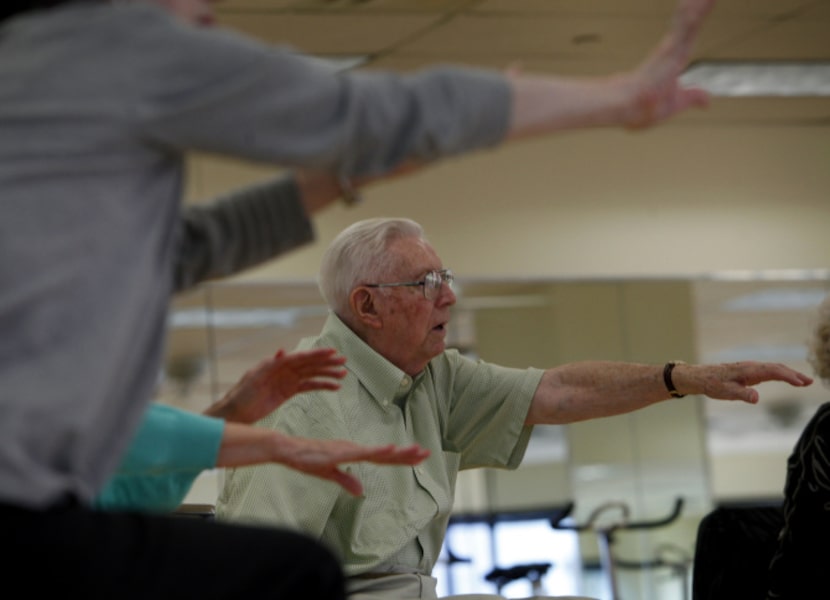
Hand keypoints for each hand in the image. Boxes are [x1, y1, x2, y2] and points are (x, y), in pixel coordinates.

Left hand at [207, 348, 346, 423]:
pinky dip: (321, 386)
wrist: (236, 413)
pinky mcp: (289, 391)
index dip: (317, 354)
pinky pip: (309, 386)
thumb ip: (269, 365)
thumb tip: (283, 351)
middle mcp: (284, 369)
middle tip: (344, 361)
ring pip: (312, 374)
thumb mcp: (253, 379)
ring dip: (328, 374)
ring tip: (343, 375)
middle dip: (327, 363)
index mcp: (276, 363)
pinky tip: (334, 387)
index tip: (332, 352)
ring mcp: (287, 380)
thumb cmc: (241, 395)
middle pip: (309, 364)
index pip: (300, 357)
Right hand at [273, 435, 430, 495]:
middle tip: (427, 453)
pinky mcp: (340, 452)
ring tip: (416, 451)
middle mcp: (355, 449)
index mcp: (354, 453)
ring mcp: (348, 449)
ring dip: (398, 452)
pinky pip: (362, 453)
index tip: (419, 457)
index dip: (401, 458)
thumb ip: (346, 481)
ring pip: (378, 452)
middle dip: (406, 454)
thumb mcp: (329, 474)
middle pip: (385, 454)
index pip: (382, 457)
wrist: (287, 450)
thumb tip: (361, 492)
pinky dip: (377, 451)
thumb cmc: (306, 459)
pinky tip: (390, 450)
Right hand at [619, 0, 714, 128]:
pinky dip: (697, 12)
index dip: (698, 14)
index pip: (690, 32)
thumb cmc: (643, 108)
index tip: (704, 0)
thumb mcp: (676, 103)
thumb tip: (706, 101)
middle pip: (690, 20)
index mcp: (674, 59)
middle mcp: (673, 50)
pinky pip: (688, 26)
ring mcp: (671, 48)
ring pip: (690, 19)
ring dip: (698, 4)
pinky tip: (702, 1)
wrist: (627, 109)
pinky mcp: (670, 49)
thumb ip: (692, 96)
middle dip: (698, 4)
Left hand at [675, 361, 812, 403]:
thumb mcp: (725, 392)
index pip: (773, 371)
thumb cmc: (712, 384)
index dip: (788, 376)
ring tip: (804, 382)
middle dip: (793, 374)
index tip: (801, 383)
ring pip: (774, 368)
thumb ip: (742, 394)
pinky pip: (769, 370)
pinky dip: (781, 373)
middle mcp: (751, 366)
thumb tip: (756, 398)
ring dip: (790, 373)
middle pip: (777, 368)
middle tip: (809, 382)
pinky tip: (787, 379)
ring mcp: (751, 368)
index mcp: (748, 370)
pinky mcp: (749, 371)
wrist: (700, 376)